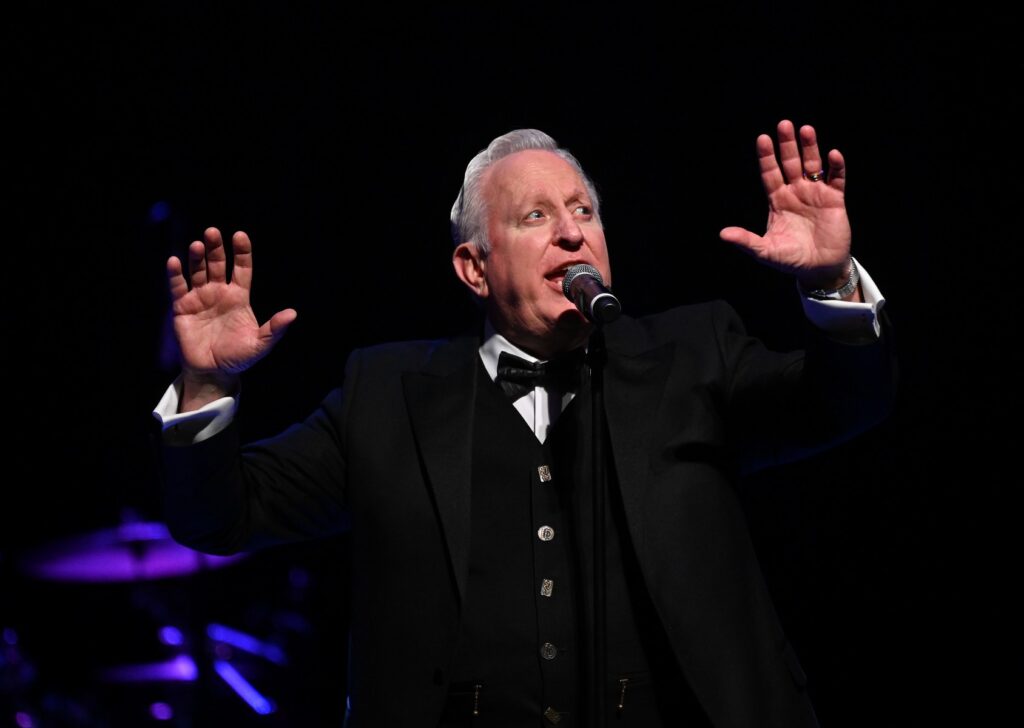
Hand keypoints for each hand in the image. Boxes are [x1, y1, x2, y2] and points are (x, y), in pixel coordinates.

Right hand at [166, 227, 295, 409]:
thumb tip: (293, 314)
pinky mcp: (182, 307)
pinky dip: (175, 274)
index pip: (241, 269)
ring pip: (197, 271)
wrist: (212, 372)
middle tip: (212, 232)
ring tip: (198, 245)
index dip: (241, 252)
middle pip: (217, 264)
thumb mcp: (260, 345)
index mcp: (238, 297)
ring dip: (197, 257)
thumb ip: (274, 329)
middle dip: (215, 248)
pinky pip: (177, 287)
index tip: (240, 235)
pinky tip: (174, 261)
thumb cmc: (238, 357)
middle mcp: (219, 292)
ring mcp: (199, 298)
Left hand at [720, 120, 855, 294]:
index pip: (769, 173)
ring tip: (806, 130)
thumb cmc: (791, 259)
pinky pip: (836, 179)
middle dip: (787, 145)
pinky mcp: (835, 200)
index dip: (766, 157)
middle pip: (790, 163)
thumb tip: (723, 234)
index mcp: (777, 200)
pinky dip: (836, 167)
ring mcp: (815, 194)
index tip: (762, 139)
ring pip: (812, 165)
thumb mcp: (765, 251)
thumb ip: (746, 241)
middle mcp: (795, 192)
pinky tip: (833, 155)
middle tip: (784, 124)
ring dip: (810, 148)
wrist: (819, 269)